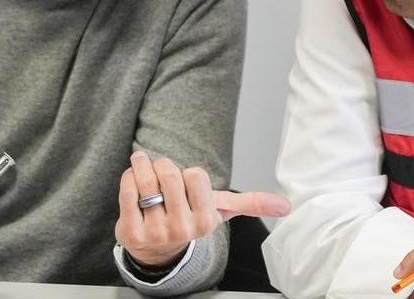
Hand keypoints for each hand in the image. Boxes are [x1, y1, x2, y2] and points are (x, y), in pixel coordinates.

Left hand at [114, 151, 289, 268]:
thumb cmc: (189, 219)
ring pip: (146, 181)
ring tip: (144, 167)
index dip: (189, 174)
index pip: (195, 175)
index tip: (187, 183)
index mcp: (206, 221)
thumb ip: (252, 203)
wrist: (156, 248)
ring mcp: (156, 232)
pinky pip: (127, 191)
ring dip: (143, 166)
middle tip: (162, 173)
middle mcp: (182, 229)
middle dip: (164, 165)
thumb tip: (286, 206)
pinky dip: (128, 178)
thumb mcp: (221, 211)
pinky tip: (133, 181)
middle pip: (170, 174)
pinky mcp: (131, 233)